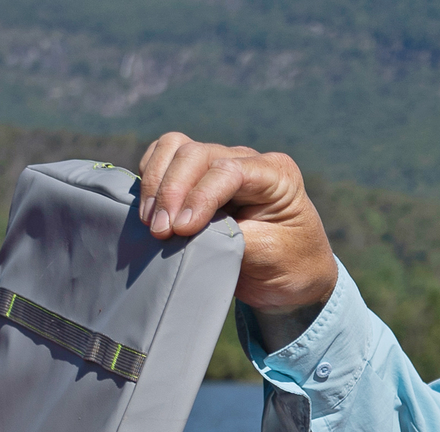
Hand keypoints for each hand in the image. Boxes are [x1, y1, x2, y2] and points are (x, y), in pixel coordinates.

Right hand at [137, 133, 337, 313]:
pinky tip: (149, 211)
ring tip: (151, 222)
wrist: (290, 275)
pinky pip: (164, 157)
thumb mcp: (267, 255)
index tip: (182, 230)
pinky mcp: (197, 175)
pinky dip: (150, 178)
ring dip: (156, 182)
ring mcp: (219, 161)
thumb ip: (231, 236)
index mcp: (275, 174)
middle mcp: (246, 159)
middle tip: (160, 232)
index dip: (199, 197)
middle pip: (196, 154)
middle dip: (171, 192)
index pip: (228, 170)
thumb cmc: (286, 265)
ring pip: (174, 147)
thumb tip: (186, 228)